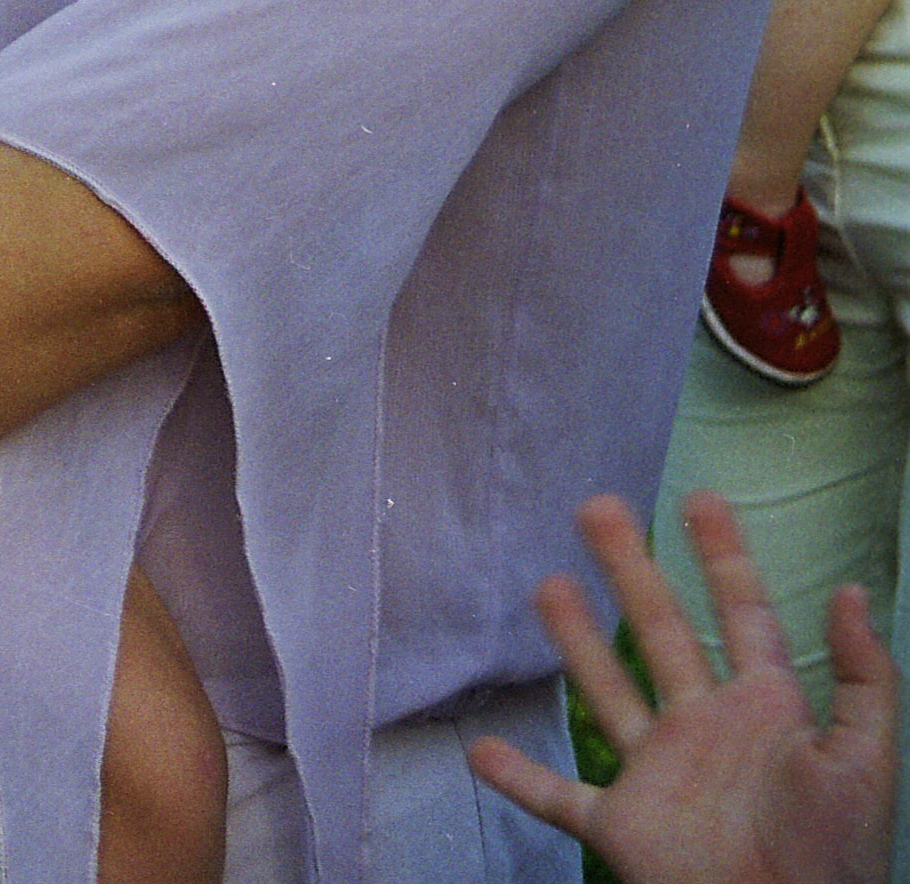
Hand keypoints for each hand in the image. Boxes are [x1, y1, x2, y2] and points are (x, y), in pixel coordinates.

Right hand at [468, 490, 897, 883]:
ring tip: (547, 584)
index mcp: (764, 711)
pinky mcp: (623, 828)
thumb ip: (864, 680)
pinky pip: (561, 798)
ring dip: (576, 641)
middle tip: (597, 506)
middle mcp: (705, 730)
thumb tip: (849, 590)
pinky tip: (482, 750)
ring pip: (607, 692)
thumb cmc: (834, 860)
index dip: (724, 556)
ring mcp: (659, 776)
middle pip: (660, 631)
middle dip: (631, 568)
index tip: (700, 498)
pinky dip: (520, 777)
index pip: (742, 614)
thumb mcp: (863, 763)